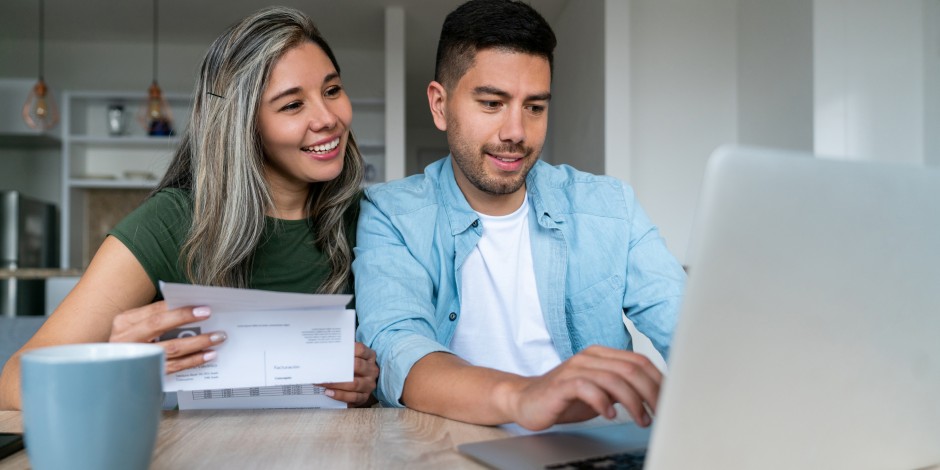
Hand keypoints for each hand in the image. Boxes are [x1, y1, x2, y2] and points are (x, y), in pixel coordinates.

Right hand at [108, 301, 226, 373]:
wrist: (115, 371)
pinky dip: (193, 360)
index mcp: (125, 322)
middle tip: (209, 315)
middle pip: (158, 325)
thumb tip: (192, 308)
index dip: (179, 308)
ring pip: (170, 348)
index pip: (155, 310)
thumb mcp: (137, 326)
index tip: (202, 307)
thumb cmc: (132, 343)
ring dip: (197, 342)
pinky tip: (208, 355)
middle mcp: (127, 339)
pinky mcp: (147, 374)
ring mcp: (136, 358)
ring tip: (217, 338)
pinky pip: (174, 367)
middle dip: (186, 319)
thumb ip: (158, 316)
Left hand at [318, 342, 378, 406]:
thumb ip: (342, 353)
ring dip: (336, 384)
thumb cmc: (353, 368)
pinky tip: (329, 393)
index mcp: (370, 357)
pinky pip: (353, 397)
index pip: (361, 349)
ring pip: (354, 384)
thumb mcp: (353, 358)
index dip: (349, 349)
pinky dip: (340, 395)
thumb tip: (324, 351)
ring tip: (322, 383)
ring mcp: (369, 384)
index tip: (334, 350)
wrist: (362, 384)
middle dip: (340, 367)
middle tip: (323, 368)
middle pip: (358, 366)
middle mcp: (372, 370)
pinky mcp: (365, 396)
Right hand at [504, 345, 661, 430]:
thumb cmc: (564, 397)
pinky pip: (588, 388)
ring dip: (633, 402)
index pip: (639, 361)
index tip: (670, 400)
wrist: (525, 400)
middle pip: (631, 369)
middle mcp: (590, 357)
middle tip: (660, 413)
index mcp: (601, 355)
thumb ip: (623, 388)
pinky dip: (603, 402)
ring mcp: (575, 368)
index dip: (658, 380)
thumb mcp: (600, 391)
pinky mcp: (562, 383)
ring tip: (641, 420)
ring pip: (614, 379)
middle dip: (651, 392)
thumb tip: (655, 397)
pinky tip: (610, 415)